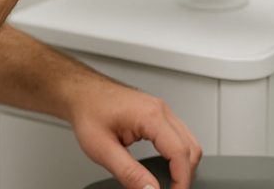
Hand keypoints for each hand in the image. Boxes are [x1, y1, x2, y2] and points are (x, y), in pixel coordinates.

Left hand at [69, 80, 201, 188]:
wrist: (82, 93)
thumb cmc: (88, 112)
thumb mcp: (103, 149)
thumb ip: (129, 173)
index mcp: (150, 116)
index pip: (180, 153)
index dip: (181, 181)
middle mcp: (161, 110)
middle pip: (190, 148)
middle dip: (185, 175)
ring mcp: (161, 110)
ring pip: (189, 141)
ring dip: (184, 164)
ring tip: (170, 183)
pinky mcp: (158, 113)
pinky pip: (180, 135)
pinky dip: (179, 154)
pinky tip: (168, 165)